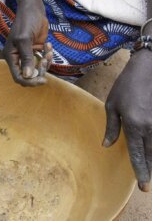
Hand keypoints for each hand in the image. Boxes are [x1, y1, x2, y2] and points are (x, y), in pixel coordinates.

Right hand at [3, 3, 51, 86]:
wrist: (33, 9)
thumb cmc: (26, 22)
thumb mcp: (25, 39)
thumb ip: (26, 57)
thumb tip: (27, 75)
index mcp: (11, 56)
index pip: (18, 76)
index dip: (29, 81)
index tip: (41, 80)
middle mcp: (18, 58)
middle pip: (28, 75)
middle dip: (39, 72)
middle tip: (46, 62)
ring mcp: (28, 54)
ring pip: (37, 69)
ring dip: (45, 63)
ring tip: (48, 51)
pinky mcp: (36, 50)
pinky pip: (43, 60)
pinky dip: (48, 56)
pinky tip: (48, 45)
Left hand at [103, 50, 151, 191]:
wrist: (147, 68)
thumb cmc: (126, 85)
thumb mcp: (112, 105)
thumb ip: (111, 127)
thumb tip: (106, 145)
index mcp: (134, 125)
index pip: (138, 154)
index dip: (140, 171)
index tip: (143, 186)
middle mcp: (150, 127)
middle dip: (150, 169)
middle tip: (147, 184)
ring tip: (149, 169)